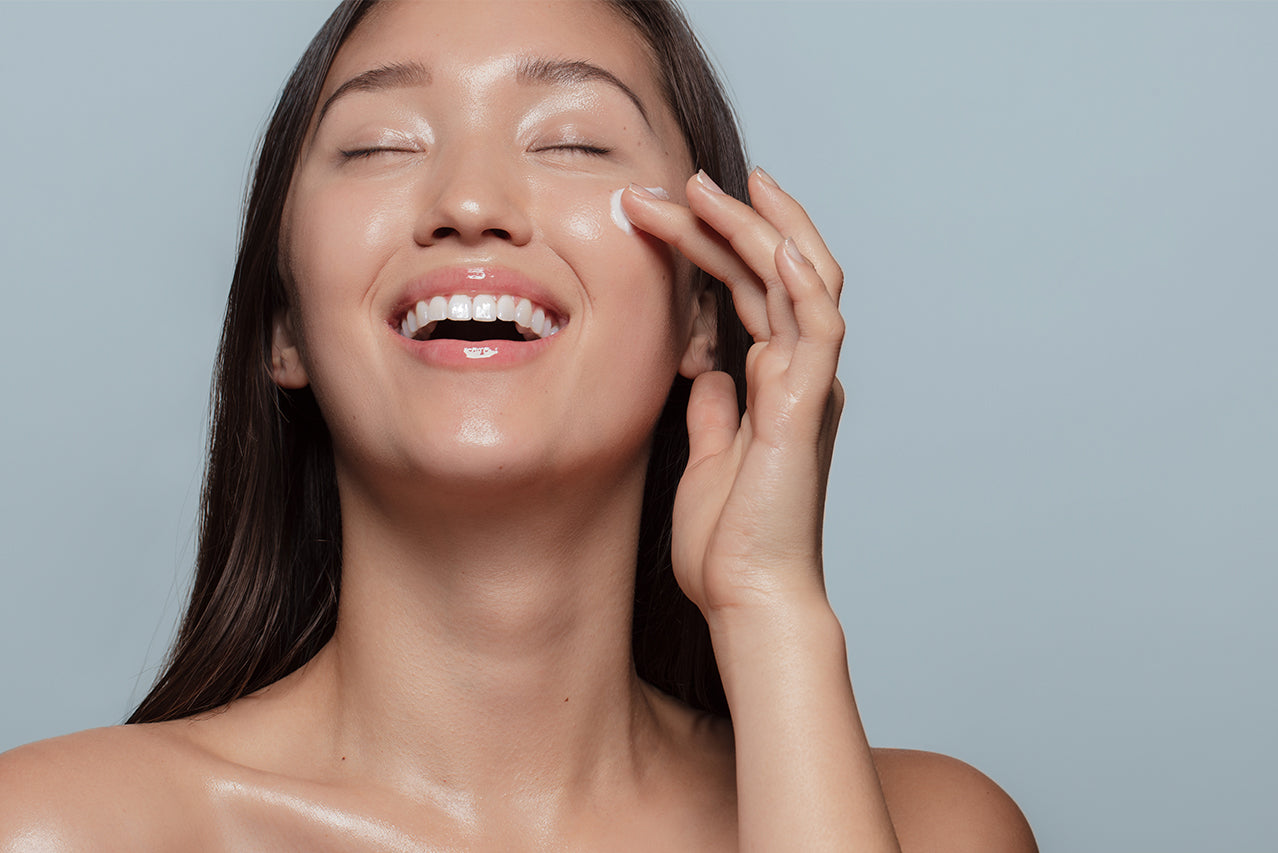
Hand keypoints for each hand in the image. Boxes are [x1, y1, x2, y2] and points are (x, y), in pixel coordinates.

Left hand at [622, 169, 845, 617]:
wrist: (749, 599)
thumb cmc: (728, 544)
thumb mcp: (706, 458)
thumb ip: (712, 409)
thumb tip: (704, 369)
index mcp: (772, 385)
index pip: (749, 292)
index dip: (714, 245)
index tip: (667, 210)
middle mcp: (797, 376)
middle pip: (771, 272)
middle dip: (726, 220)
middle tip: (675, 182)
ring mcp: (807, 387)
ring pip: (799, 281)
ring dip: (757, 228)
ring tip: (706, 186)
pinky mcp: (807, 408)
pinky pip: (816, 327)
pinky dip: (799, 279)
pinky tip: (771, 239)